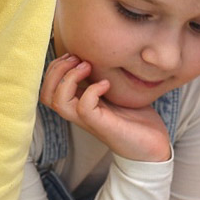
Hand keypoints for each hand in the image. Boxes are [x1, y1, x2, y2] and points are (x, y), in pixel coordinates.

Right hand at [40, 55, 170, 163]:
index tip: (74, 55)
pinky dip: (92, 91)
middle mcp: (78, 113)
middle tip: (78, 58)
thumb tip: (100, 53)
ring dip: (69, 78)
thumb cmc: (136, 118)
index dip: (54, 68)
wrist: (152, 145)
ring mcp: (88, 120)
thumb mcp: (116, 91)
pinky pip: (84, 108)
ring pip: (58, 102)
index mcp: (78, 104)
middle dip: (57, 70)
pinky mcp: (102, 125)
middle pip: (46, 94)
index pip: (48, 88)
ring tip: (87, 66)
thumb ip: (103, 76)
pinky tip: (106, 84)